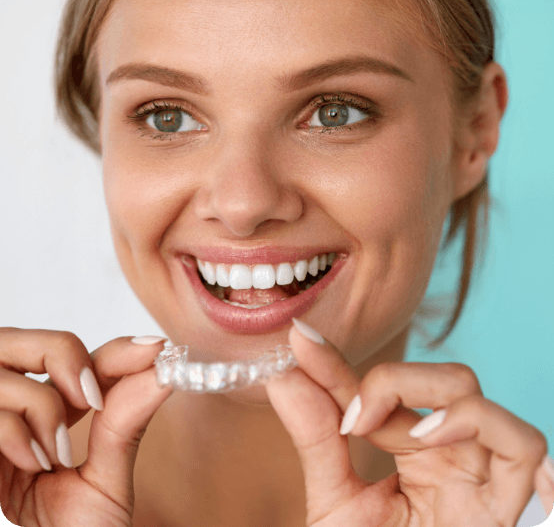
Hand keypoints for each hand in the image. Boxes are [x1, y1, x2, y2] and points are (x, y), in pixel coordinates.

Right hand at [0, 328, 172, 526]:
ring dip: (41, 406)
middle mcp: (10, 406)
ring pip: (4, 372)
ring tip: (57, 454)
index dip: (114, 346)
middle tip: (93, 396)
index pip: (76, 353)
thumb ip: (126, 422)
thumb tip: (163, 371)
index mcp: (45, 409)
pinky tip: (35, 464)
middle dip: (64, 355)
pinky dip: (15, 432)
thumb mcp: (104, 477)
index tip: (155, 351)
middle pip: (22, 337)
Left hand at [266, 321, 552, 526]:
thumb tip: (282, 377)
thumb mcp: (335, 501)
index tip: (301, 340)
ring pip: (475, 396)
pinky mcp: (501, 506)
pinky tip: (436, 440)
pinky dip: (488, 428)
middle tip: (353, 420)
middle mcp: (446, 453)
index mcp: (409, 447)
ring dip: (433, 398)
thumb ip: (315, 439)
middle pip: (435, 376)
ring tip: (398, 434)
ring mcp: (476, 474)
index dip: (337, 363)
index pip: (379, 387)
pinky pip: (523, 446)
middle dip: (393, 380)